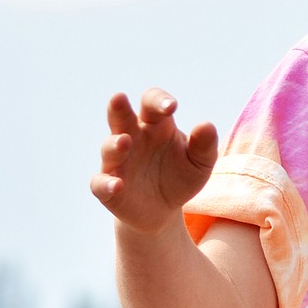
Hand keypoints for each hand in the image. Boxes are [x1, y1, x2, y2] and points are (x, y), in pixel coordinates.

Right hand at [90, 88, 217, 233]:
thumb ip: (205, 144)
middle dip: (118, 107)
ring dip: (114, 144)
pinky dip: (106, 184)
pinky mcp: (108, 188)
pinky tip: (117, 186)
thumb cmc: (181, 176)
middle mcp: (131, 138)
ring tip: (124, 142)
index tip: (172, 107)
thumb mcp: (199, 162)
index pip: (152, 104)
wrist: (165, 210)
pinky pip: (100, 183)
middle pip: (120, 116)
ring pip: (109, 147)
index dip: (159, 101)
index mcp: (155, 126)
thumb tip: (207, 124)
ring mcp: (117, 162)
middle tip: (119, 97)